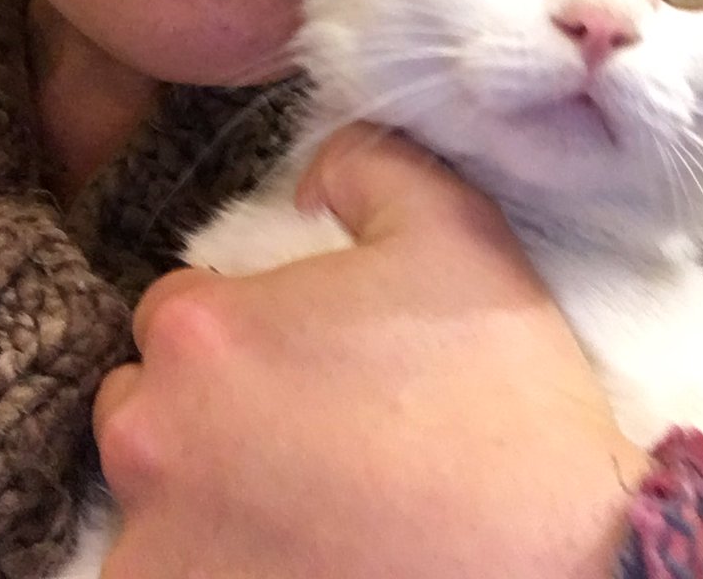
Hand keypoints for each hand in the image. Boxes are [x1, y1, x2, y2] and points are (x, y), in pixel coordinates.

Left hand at [95, 124, 648, 578]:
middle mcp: (149, 438)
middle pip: (146, 402)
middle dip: (204, 407)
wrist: (557, 564)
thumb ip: (364, 164)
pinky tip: (298, 555)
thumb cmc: (496, 394)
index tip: (300, 359)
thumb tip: (308, 177)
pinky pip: (168, 575)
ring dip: (199, 493)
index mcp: (201, 331)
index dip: (240, 327)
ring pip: (152, 499)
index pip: (174, 311)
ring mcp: (156, 547)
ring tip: (302, 501)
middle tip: (300, 431)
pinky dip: (211, 565)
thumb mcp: (450, 227)